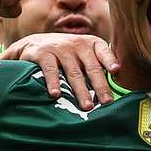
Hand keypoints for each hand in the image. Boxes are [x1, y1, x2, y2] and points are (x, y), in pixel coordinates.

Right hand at [0, 33, 119, 109]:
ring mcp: (61, 48)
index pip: (103, 51)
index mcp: (91, 44)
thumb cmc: (66, 54)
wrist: (34, 44)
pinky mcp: (43, 53)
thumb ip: (97, 66)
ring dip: (81, 90)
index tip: (116, 70)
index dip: (110, 60)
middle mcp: (78, 44)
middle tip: (107, 102)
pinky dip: (53, 83)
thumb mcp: (83, 54)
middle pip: (91, 67)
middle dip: (100, 86)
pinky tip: (56, 95)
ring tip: (87, 106)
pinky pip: (50, 70)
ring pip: (74, 72)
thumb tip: (116, 89)